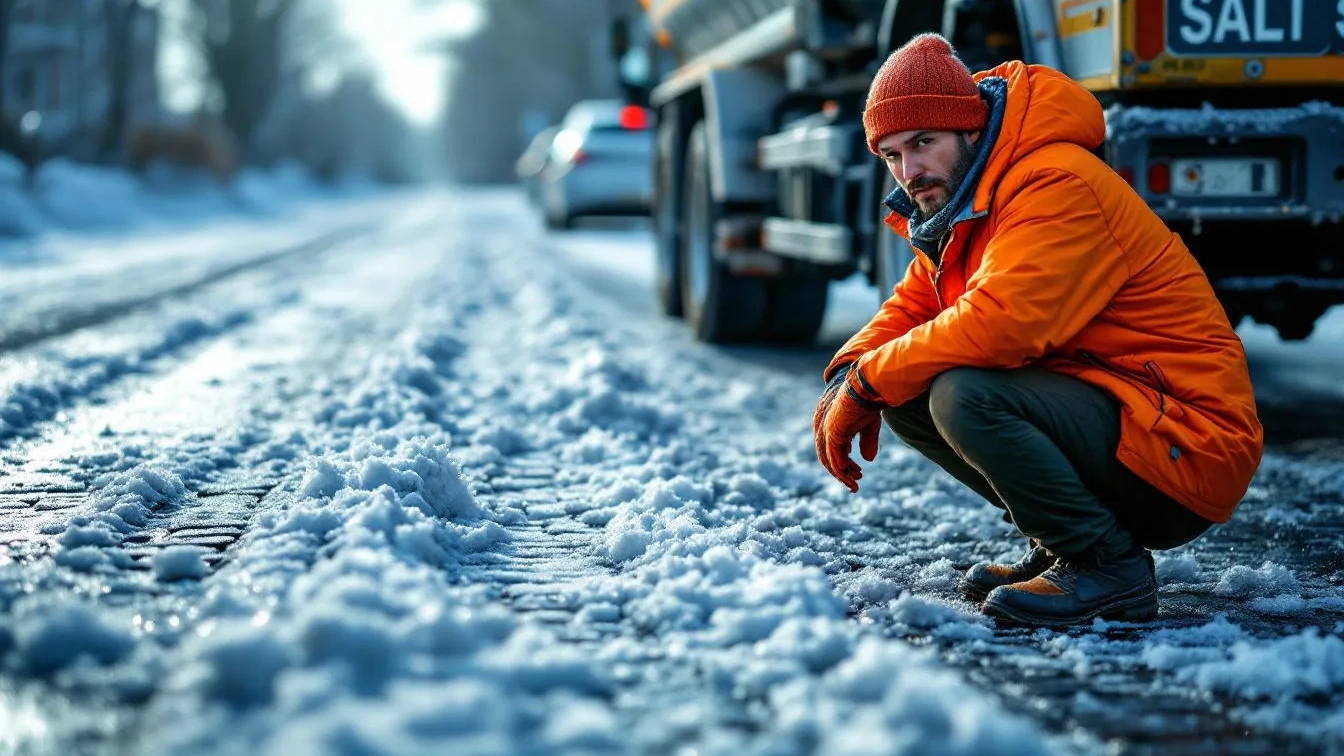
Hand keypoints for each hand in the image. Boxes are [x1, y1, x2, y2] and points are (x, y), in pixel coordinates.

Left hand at [815, 371, 884, 492]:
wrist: (865, 387)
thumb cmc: (868, 402)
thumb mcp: (869, 426)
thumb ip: (867, 442)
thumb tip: (868, 460)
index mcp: (832, 428)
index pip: (833, 453)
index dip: (845, 466)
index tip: (858, 476)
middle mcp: (825, 431)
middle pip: (829, 460)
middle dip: (842, 475)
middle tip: (855, 486)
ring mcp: (827, 431)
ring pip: (830, 461)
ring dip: (843, 475)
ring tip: (855, 483)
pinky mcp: (831, 432)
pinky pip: (834, 456)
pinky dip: (841, 467)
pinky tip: (850, 474)